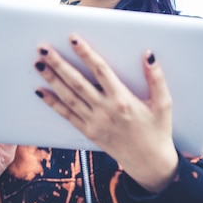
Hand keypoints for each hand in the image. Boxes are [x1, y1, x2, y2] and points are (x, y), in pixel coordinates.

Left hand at [34, 34, 178, 192]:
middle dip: (59, 64)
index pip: (100, 70)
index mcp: (123, 100)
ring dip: (52, 79)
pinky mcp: (88, 132)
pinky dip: (52, 103)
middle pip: (77, 82)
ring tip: (39, 64)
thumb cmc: (158, 131)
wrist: (149, 163)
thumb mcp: (164, 103)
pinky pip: (67, 115)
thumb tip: (148, 55)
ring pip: (68, 97)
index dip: (85, 53)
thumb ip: (156, 78)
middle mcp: (105, 110)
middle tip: (44, 48)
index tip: (73, 39)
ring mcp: (94, 122)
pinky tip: (40, 91)